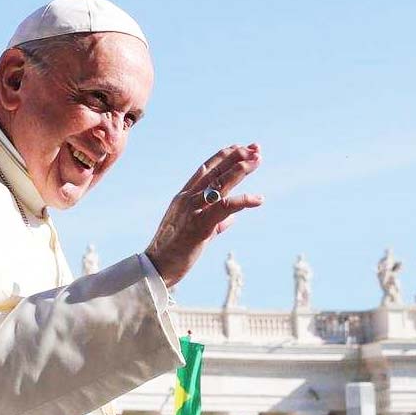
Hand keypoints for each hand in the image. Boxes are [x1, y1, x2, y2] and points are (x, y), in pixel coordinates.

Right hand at [145, 143, 261, 286]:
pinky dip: (243, 200)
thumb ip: (215, 223)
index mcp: (184, 197)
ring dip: (241, 170)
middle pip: (216, 170)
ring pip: (220, 183)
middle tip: (256, 147)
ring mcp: (193, 210)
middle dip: (237, 156)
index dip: (224, 156)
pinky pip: (225, 207)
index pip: (206, 169)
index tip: (241, 147)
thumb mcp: (196, 232)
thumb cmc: (174, 252)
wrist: (156, 268)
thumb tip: (230, 219)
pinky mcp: (200, 224)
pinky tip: (259, 199)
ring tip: (258, 160)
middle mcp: (188, 198)